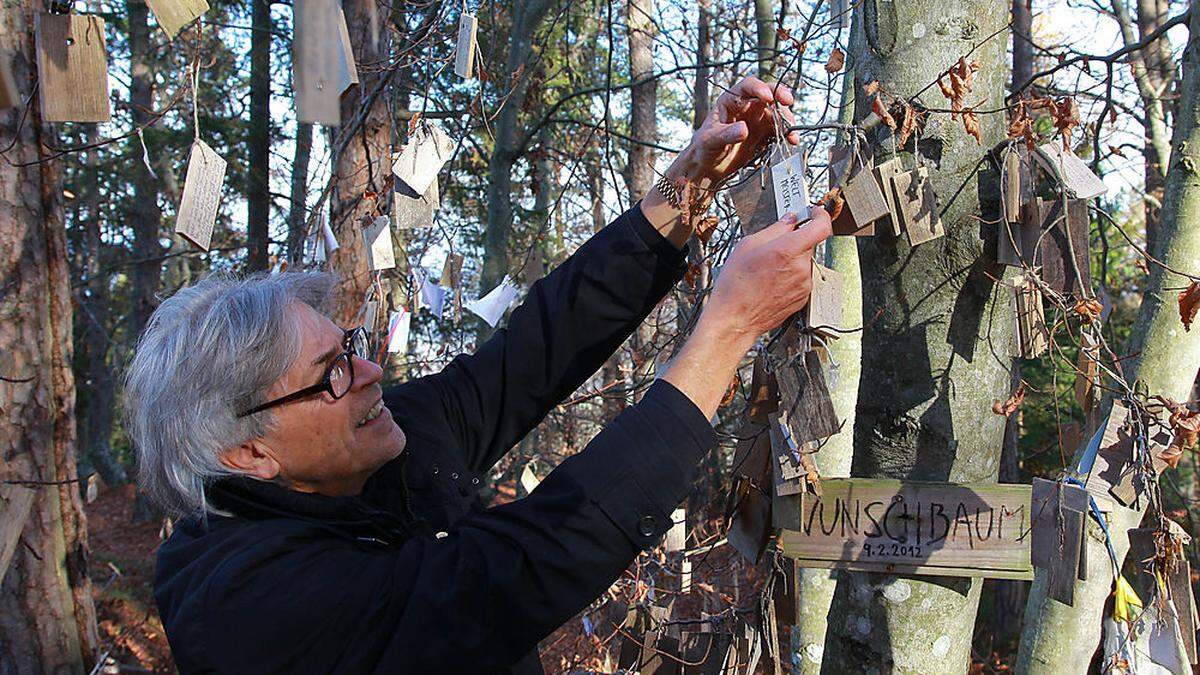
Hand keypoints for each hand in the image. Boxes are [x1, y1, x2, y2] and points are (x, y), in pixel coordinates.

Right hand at [660, 206, 831, 419]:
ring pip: (805, 261)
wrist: (734, 318)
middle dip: (795, 240)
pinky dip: (791, 274)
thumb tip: (789, 220)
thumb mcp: (747, 245)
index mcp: (787, 250)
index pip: (821, 226)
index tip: (813, 212)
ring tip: (768, 267)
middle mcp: (800, 268)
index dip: (819, 215)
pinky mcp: (802, 297)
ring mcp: (804, 284)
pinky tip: (771, 280)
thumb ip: (774, 229)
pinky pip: (802, 277)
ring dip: (792, 259)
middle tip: (775, 244)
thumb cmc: (735, 285)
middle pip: (809, 244)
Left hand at [669, 76, 799, 185]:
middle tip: (788, 102)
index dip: (759, 88)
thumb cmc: (703, 149)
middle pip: (768, 96)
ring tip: (791, 134)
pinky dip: (786, 135)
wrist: (707, 168)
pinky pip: (778, 131)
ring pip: (777, 114)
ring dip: (786, 121)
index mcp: (731, 101)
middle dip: (780, 97)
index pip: (747, 87)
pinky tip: (792, 142)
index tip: (768, 97)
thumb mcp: (710, 140)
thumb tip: (744, 129)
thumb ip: (726, 134)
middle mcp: (747, 107)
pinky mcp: (763, 136)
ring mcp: (757, 121)